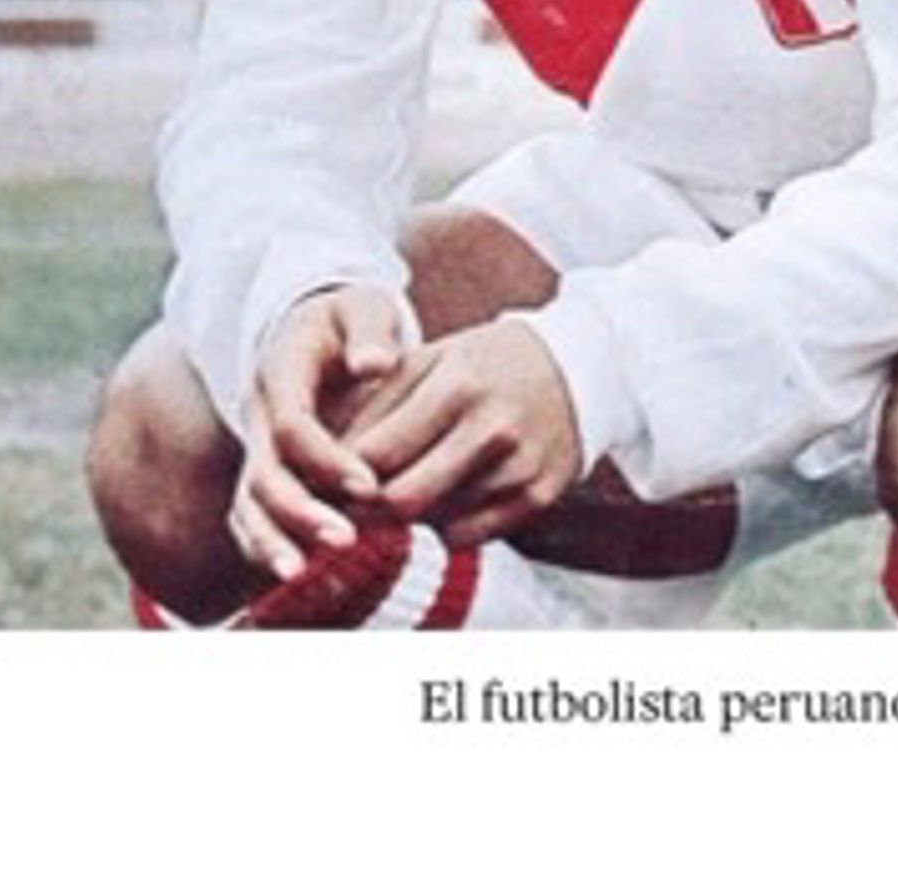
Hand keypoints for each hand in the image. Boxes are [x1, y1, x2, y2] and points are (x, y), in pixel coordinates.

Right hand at [229, 285, 405, 581]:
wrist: (317, 327)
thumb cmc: (351, 318)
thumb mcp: (363, 306)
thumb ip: (371, 330)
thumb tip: (374, 364)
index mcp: (279, 372)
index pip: (293, 426)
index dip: (326, 458)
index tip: (370, 485)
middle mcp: (257, 415)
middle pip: (264, 473)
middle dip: (300, 511)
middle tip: (346, 540)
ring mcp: (255, 447)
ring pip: (248, 504)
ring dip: (274, 540)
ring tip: (306, 573)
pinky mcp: (263, 472)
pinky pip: (252, 517)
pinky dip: (268, 547)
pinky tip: (298, 578)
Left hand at [343, 319, 583, 545]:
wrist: (574, 367)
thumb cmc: (485, 364)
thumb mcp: (430, 361)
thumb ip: (376, 407)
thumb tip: (323, 462)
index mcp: (458, 385)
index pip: (377, 454)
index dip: (342, 475)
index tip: (326, 478)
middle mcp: (493, 428)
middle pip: (402, 499)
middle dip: (370, 505)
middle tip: (357, 497)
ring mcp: (520, 466)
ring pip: (433, 523)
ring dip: (412, 513)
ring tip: (415, 479)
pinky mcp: (539, 496)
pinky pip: (467, 537)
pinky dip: (447, 524)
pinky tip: (453, 490)